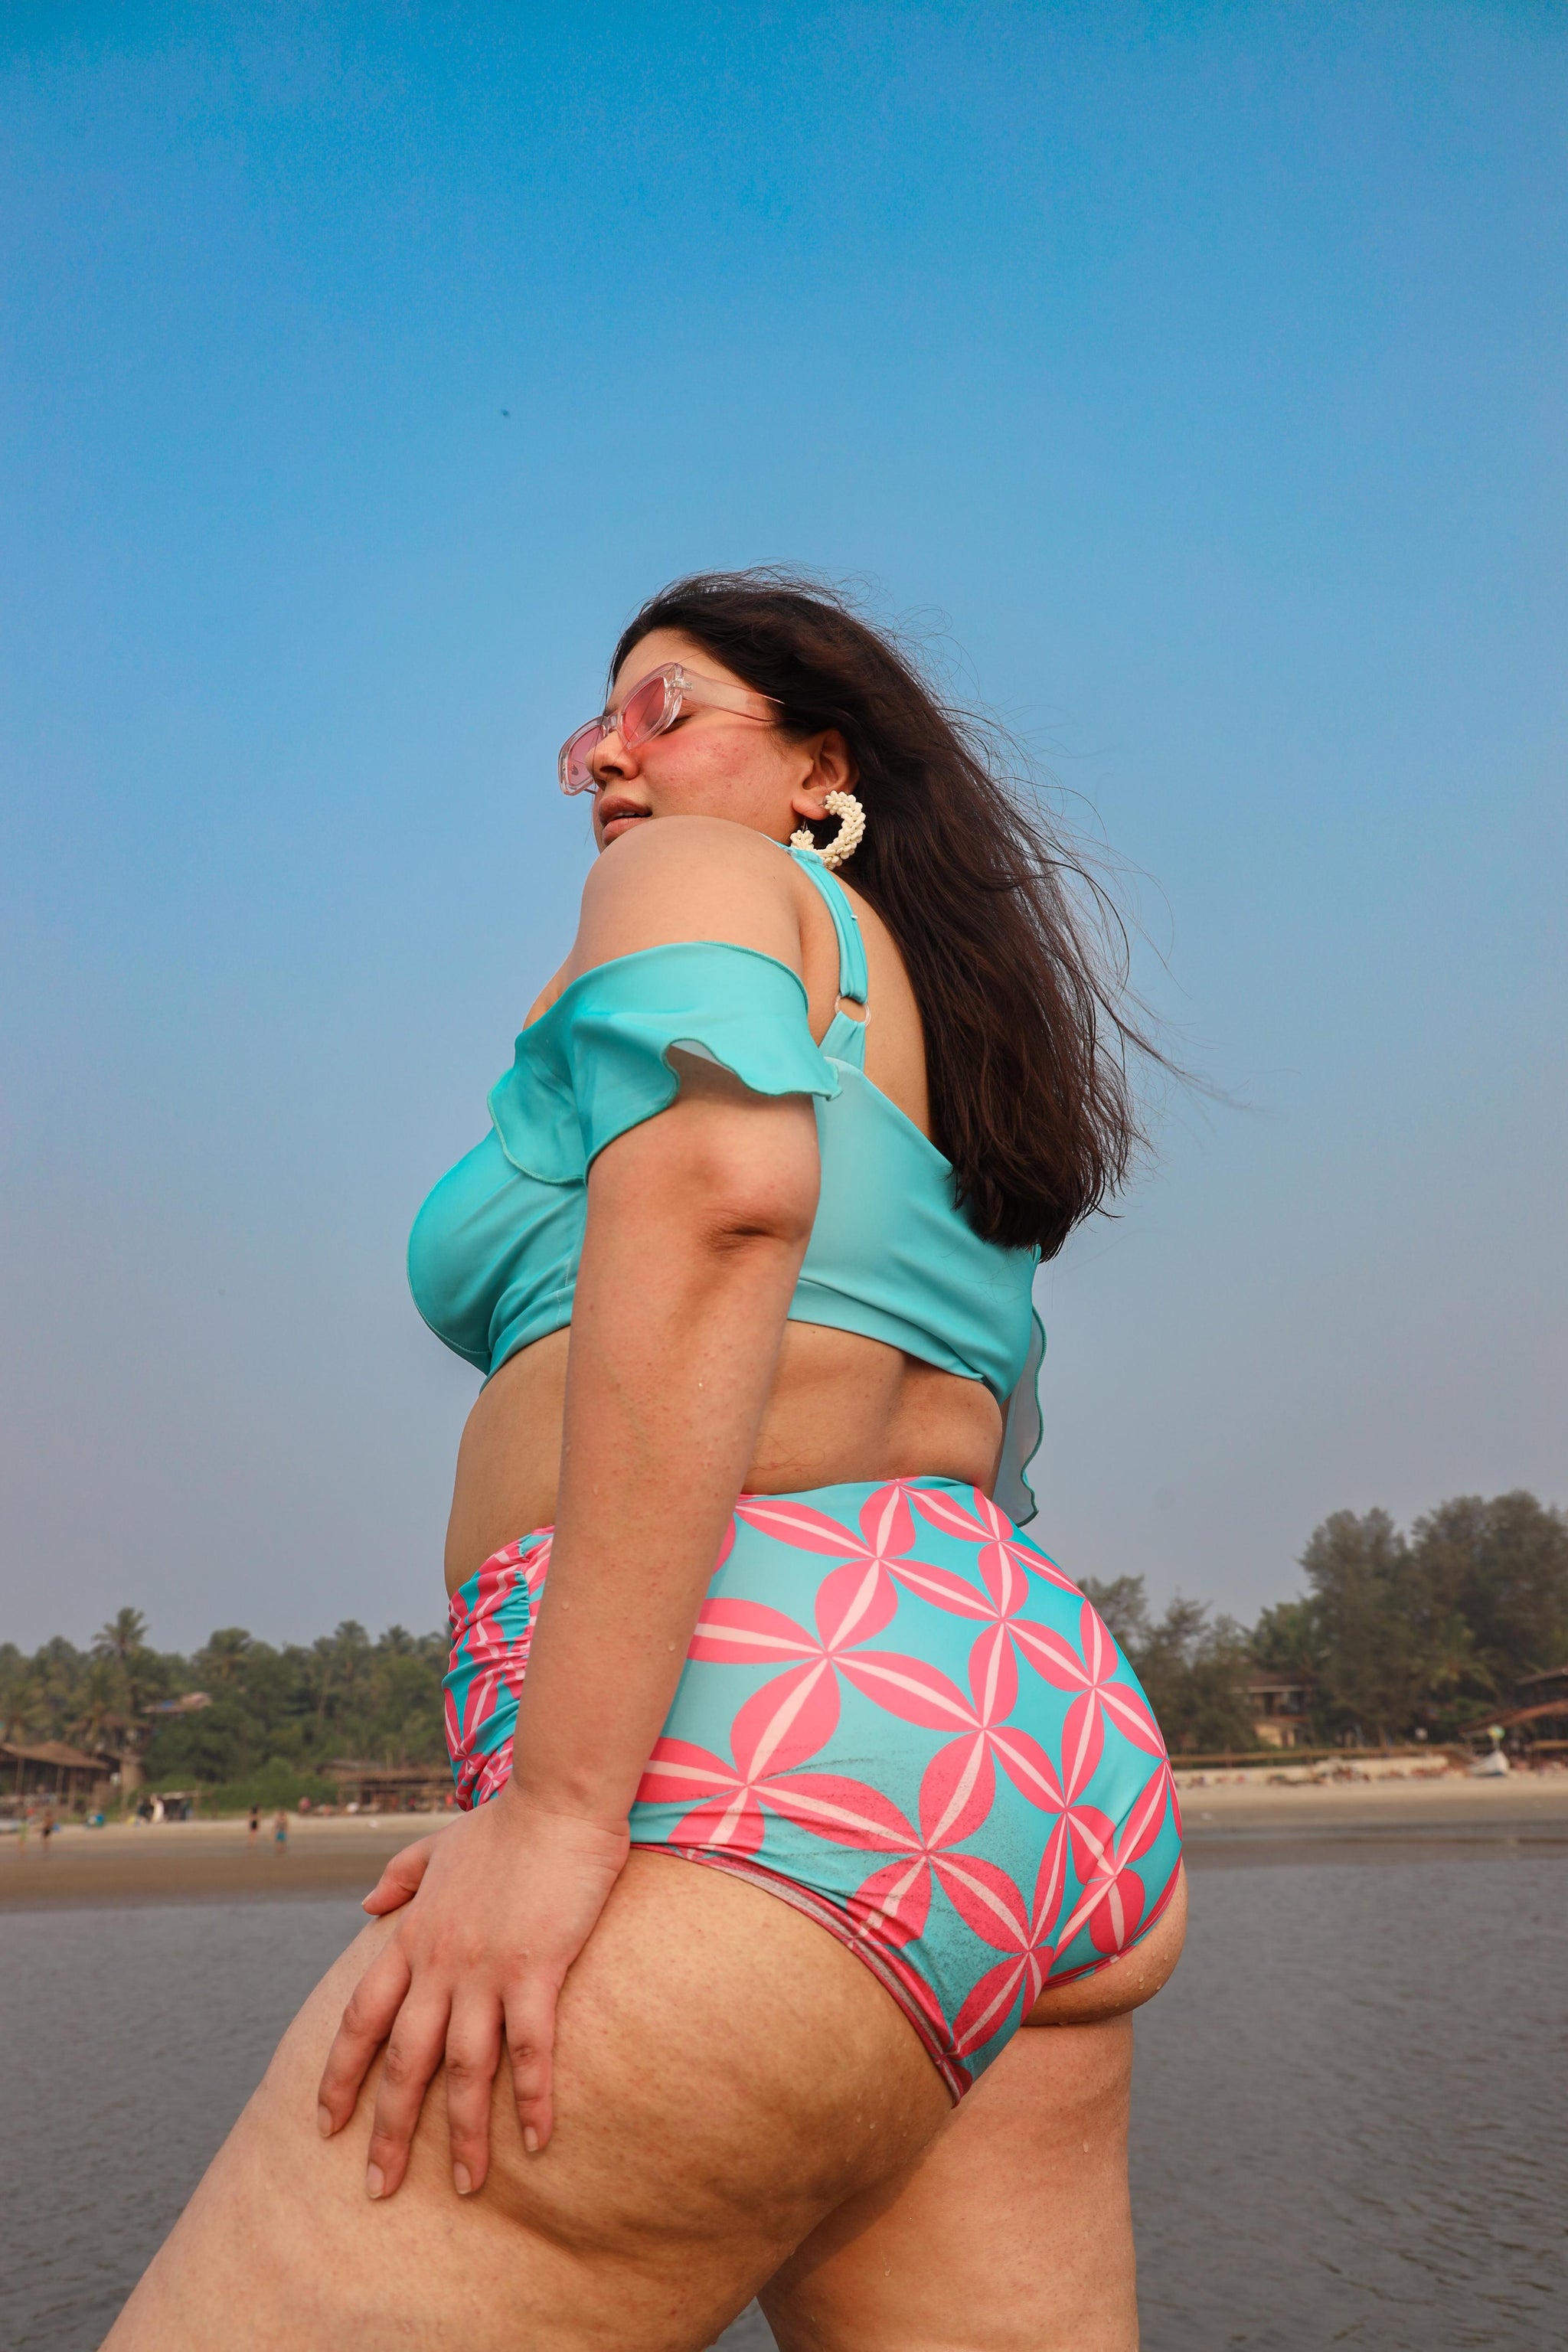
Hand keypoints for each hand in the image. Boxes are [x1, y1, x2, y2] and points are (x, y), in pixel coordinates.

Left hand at [315, 1785, 629, 2198]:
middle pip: (403, 2061)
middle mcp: (439, 1963)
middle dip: (387, 2130)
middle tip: (377, 2188)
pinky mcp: (536, 1969)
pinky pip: (530, 2048)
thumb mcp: (438, 1846)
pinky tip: (537, 2140)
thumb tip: (365, 1903)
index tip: (326, 2124)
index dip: (340, 2075)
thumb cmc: (505, 1821)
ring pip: (463, 2069)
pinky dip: (532, 2098)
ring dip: (460, 2134)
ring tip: (463, 2186)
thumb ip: (400, 1876)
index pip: (361, 2019)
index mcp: (413, 1937)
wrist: (556, 1796)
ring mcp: (486, 1969)